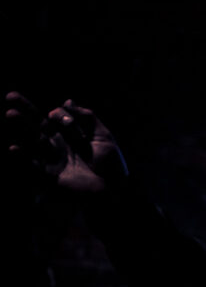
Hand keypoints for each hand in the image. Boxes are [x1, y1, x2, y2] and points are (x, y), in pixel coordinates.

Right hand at [6, 92, 127, 194]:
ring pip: (32, 141)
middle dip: (25, 110)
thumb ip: (87, 118)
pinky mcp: (48, 177)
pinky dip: (22, 159)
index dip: (60, 114)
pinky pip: (31, 167)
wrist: (114, 190)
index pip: (55, 117)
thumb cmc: (111, 165)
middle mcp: (56, 146)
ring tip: (10, 113)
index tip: (71, 122)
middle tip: (10, 96)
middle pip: (37, 125)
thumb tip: (68, 101)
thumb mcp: (103, 137)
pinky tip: (14, 149)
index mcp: (70, 135)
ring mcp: (51, 160)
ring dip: (22, 128)